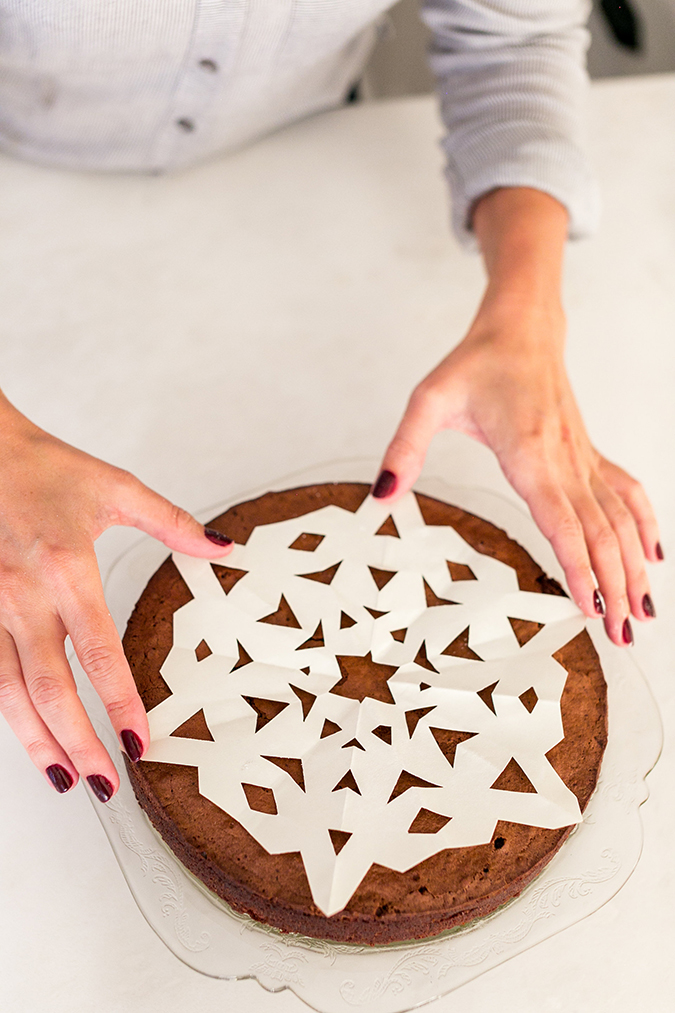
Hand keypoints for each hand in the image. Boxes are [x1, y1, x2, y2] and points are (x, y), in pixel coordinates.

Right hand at [0, 394, 232, 799]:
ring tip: (64, 781)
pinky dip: (7, 712)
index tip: (139, 741)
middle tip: (105, 785)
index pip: (98, 652)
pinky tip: (27, 736)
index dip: (119, 703)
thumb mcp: (116, 488)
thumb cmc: (44, 467)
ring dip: (36, 743)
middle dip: (79, 744)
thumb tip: (223, 550)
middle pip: (51, 689)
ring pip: (9, 693)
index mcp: (66, 568)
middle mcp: (23, 596)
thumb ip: (173, 524)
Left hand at [373, 299, 660, 645]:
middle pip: (599, 532)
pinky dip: (644, 525)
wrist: (521, 327)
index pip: (561, 520)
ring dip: (634, 567)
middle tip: (621, 636)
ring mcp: (581, 457)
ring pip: (620, 519)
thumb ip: (403, 450)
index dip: (578, 566)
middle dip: (614, 586)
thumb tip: (381, 497)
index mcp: (528, 452)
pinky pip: (626, 492)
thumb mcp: (428, 400)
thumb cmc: (476, 363)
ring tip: (644, 613)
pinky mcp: (587, 453)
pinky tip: (653, 556)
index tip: (591, 608)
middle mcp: (564, 459)